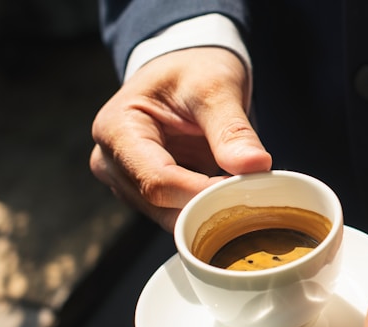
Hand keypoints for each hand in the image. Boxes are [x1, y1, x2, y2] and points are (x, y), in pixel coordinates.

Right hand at [91, 47, 271, 230]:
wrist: (185, 68)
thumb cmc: (193, 68)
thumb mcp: (215, 87)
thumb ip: (232, 129)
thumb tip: (256, 166)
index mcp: (116, 130)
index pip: (158, 181)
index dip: (202, 193)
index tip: (244, 188)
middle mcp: (111, 162)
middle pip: (161, 205)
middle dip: (207, 205)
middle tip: (251, 193)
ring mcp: (127, 181)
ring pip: (169, 217)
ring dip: (207, 211)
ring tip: (241, 189)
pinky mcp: (146, 193)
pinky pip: (177, 214)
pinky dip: (204, 210)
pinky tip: (228, 194)